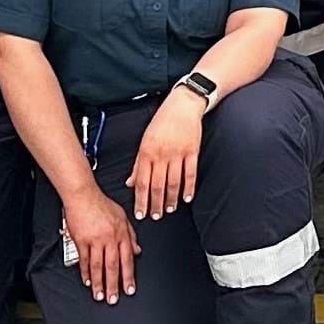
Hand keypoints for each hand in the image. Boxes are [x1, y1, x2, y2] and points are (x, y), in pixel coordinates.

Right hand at [61, 184, 138, 303]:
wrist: (83, 195)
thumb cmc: (102, 204)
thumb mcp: (123, 217)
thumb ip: (131, 235)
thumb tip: (137, 251)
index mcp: (122, 233)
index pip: (127, 259)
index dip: (128, 276)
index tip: (129, 289)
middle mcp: (109, 238)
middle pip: (113, 266)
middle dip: (114, 284)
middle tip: (114, 299)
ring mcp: (95, 239)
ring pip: (98, 265)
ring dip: (99, 282)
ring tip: (99, 295)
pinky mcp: (81, 240)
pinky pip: (84, 259)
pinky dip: (85, 272)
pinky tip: (87, 281)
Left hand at [129, 93, 205, 216]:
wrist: (182, 106)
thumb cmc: (162, 122)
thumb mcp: (144, 141)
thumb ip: (138, 164)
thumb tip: (130, 183)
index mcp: (146, 152)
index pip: (142, 182)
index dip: (141, 200)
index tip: (140, 214)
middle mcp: (161, 155)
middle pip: (157, 186)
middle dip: (155, 204)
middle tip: (155, 217)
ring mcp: (177, 153)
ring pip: (173, 182)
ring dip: (171, 199)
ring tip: (170, 209)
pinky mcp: (192, 151)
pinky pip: (190, 174)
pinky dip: (189, 188)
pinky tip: (187, 198)